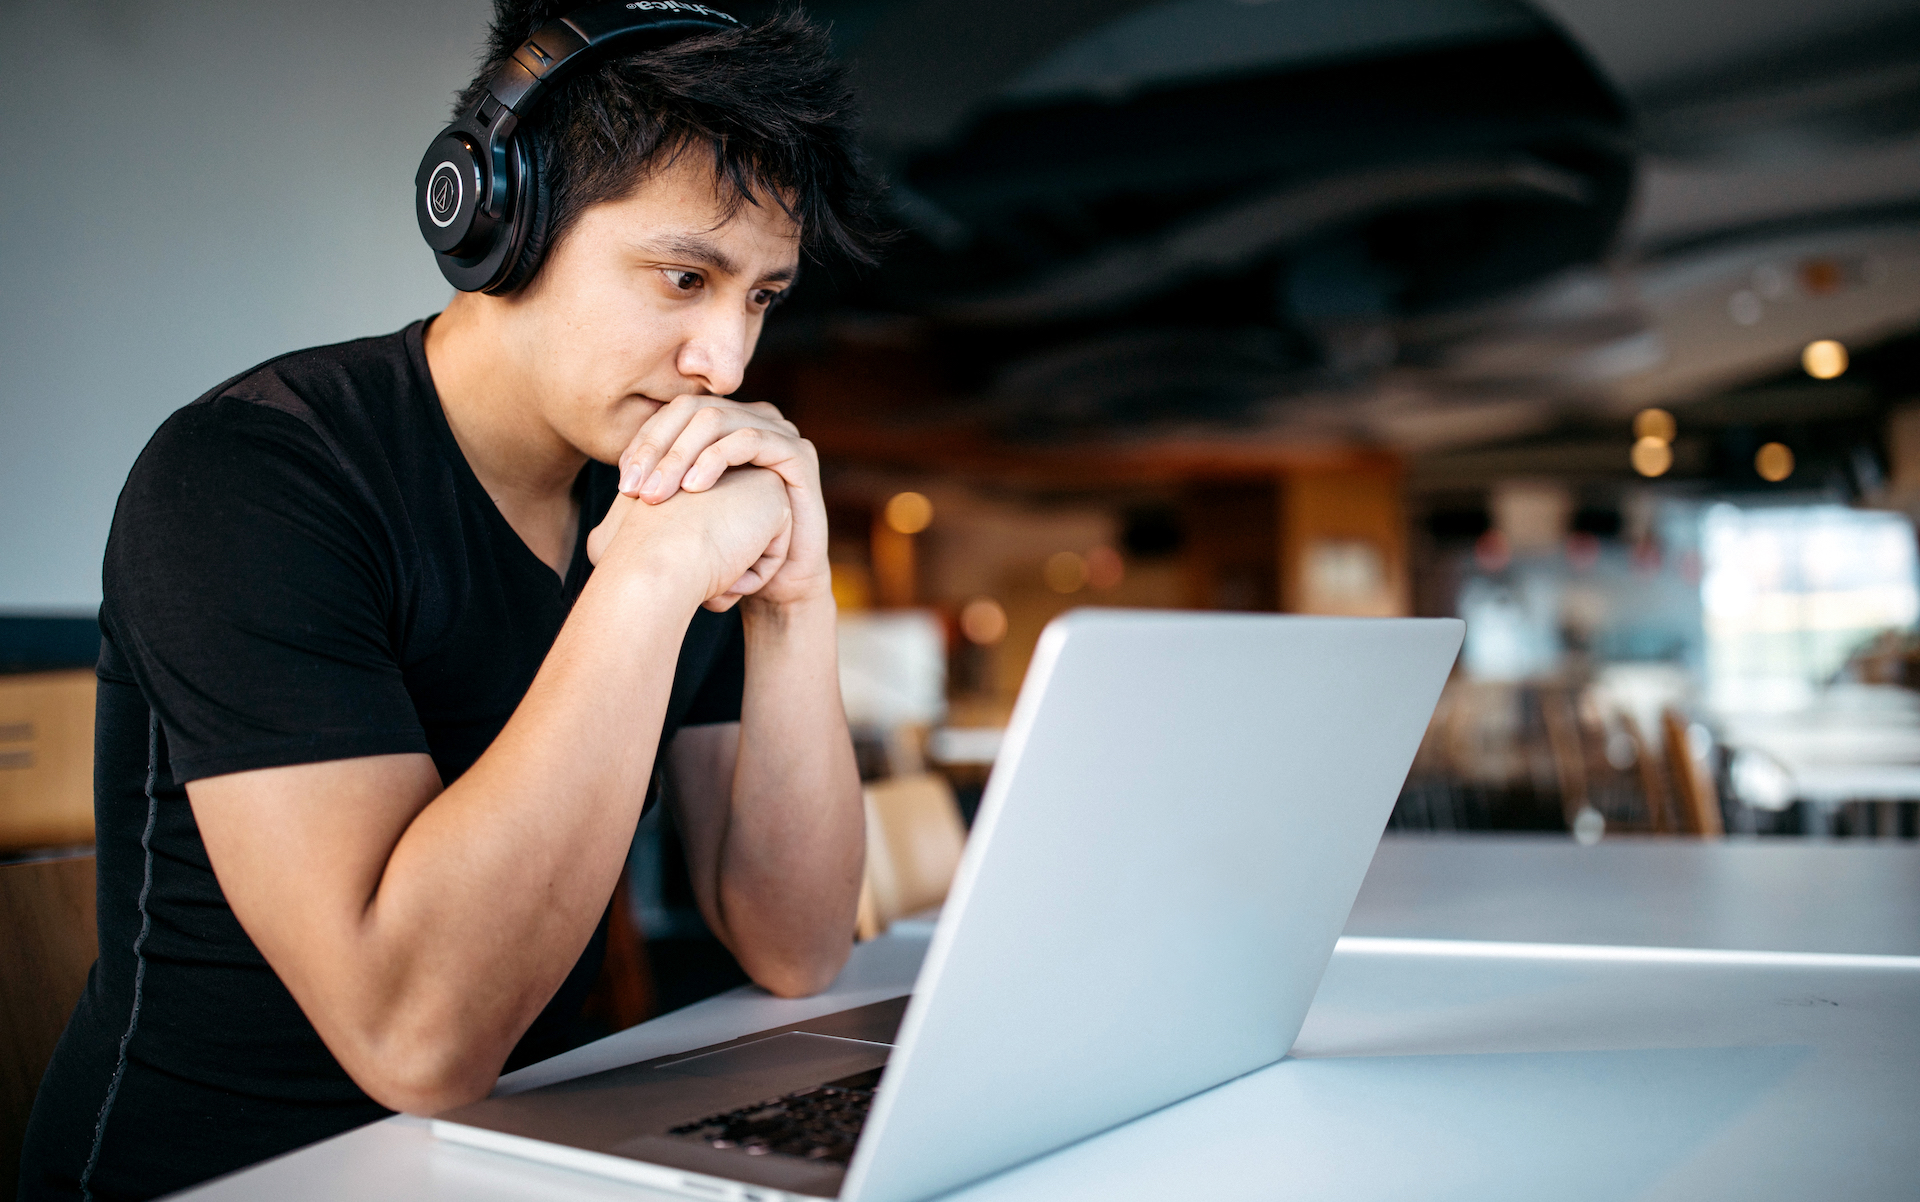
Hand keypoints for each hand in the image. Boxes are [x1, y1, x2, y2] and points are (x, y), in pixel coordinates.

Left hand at [614, 396, 830, 608]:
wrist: (777, 585)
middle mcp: (750, 420)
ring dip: (680, 455)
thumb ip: (656, 495)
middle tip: (634, 490)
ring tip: (658, 494)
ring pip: (716, 420)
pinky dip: (716, 458)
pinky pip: (751, 439)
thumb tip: (613, 496)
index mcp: (723, 427)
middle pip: (691, 410)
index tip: (623, 484)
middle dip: (657, 448)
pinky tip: (694, 488)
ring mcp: (777, 432)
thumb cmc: (728, 552)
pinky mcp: (798, 453)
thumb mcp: (684, 519)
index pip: (672, 415)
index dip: (644, 442)